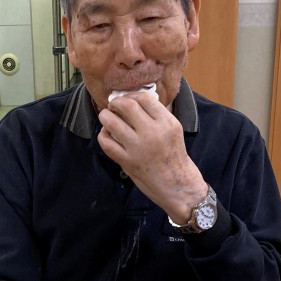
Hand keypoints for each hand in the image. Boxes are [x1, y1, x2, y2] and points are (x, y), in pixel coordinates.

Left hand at [97, 91, 207, 222]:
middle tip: (113, 106)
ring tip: (106, 117)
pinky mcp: (128, 161)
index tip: (126, 99)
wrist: (177, 184)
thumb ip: (157, 115)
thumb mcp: (173, 129)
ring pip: (112, 122)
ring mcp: (138, 147)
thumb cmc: (174, 156)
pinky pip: (107, 143)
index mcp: (167, 122)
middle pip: (127, 106)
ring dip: (105, 117)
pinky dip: (103, 135)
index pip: (144, 98)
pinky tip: (107, 135)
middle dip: (116, 103)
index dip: (130, 95)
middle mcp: (153, 132)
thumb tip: (135, 101)